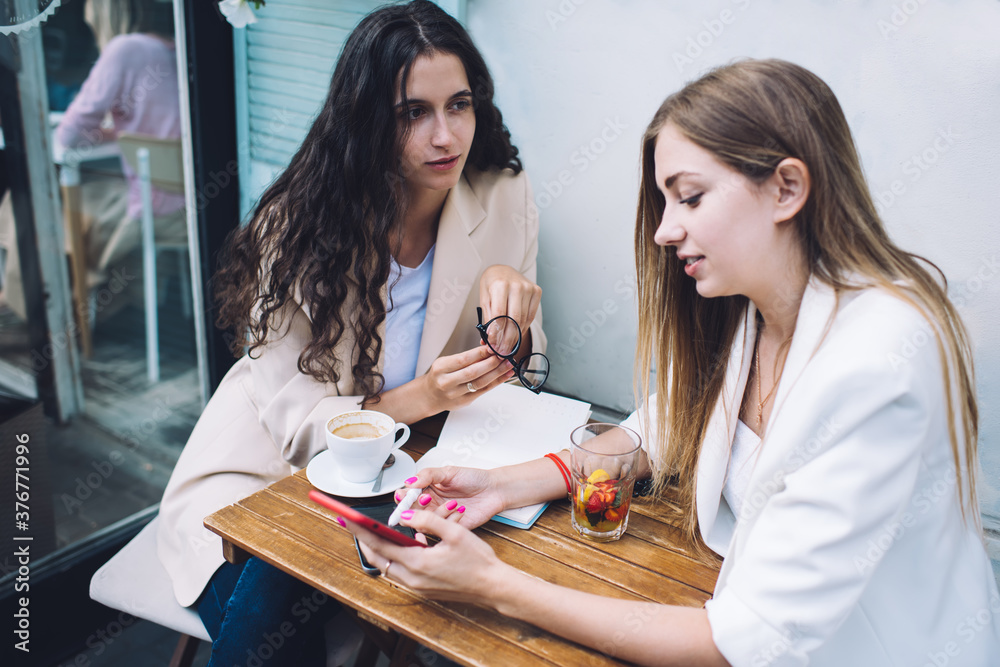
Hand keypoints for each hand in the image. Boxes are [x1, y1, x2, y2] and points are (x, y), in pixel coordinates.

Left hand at [351, 510, 509, 603]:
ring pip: (388, 566)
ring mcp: (417, 586)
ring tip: (376, 532)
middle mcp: (413, 578)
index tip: (347, 518)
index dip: (361, 530)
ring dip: (380, 549)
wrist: (493, 587)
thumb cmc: (478, 562)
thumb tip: (406, 515)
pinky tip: (408, 544)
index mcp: (417, 563)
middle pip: (378, 558)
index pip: (380, 544)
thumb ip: (428, 521)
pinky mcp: (423, 589)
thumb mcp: (455, 532)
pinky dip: (397, 557)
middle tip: (355, 524)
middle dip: (365, 540)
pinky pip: (401, 572)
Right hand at [394, 466, 504, 528]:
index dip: (403, 497)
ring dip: (437, 512)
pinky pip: (441, 528)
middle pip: (410, 512)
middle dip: (415, 507)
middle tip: (427, 499)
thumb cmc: (473, 479)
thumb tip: (409, 481)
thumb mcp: (448, 472)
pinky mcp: (450, 527)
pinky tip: (461, 510)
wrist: (493, 490)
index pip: (406, 496)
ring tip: (452, 503)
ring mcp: (439, 516)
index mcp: (426, 489)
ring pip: (424, 521)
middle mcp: (430, 504)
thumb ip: (428, 475)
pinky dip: (450, 519)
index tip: (406, 495)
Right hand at [419, 345, 514, 414]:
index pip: (463, 359)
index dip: (480, 353)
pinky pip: (483, 391)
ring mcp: (455, 394)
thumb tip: (487, 350)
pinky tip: (504, 375)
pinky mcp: (464, 402)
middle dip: (491, 363)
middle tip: (504, 355)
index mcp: (441, 368)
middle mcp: (446, 382)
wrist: (430, 396)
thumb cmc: (440, 376)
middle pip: (473, 372)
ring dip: (497, 373)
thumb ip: (464, 358)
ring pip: (480, 383)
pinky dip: (496, 382)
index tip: (493, 347)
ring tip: (508, 365)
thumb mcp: (445, 362)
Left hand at [479, 265, 541, 354]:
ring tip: (508, 347)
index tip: (492, 345)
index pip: (499, 315)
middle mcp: (516, 286)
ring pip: (523, 320)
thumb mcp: (484, 299)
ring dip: (515, 337)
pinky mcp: (537, 291)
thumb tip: (488, 341)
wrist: (502, 270)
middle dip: (507, 339)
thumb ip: (488, 319)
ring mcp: (529, 288)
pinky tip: (517, 336)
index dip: (496, 333)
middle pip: (514, 320)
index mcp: (500, 285)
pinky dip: (523, 328)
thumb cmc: (491, 285)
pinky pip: (531, 316)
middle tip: (502, 352)